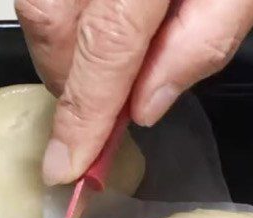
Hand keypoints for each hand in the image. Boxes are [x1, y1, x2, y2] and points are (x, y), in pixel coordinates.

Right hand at [15, 0, 252, 184]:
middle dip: (66, 77)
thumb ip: (204, 41)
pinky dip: (65, 5)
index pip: (105, 47)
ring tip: (103, 59)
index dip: (83, 113)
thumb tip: (144, 102)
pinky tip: (96, 17)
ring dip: (60, 40)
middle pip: (48, 14)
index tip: (65, 166)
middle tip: (97, 109)